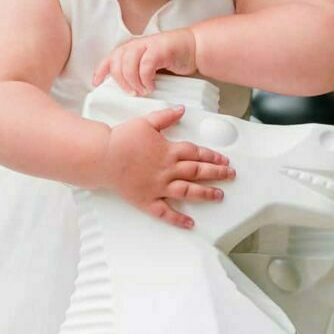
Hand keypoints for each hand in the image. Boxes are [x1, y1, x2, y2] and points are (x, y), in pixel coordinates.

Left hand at [93, 29, 198, 95]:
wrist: (194, 48)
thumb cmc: (171, 60)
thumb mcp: (148, 66)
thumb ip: (135, 73)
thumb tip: (123, 90)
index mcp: (130, 49)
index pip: (110, 58)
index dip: (101, 71)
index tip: (97, 84)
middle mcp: (135, 45)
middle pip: (116, 62)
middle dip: (119, 80)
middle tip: (130, 93)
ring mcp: (147, 45)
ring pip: (128, 63)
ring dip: (132, 81)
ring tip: (141, 91)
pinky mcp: (159, 49)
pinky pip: (145, 65)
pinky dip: (145, 78)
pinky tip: (151, 86)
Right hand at [98, 104, 233, 228]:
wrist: (102, 156)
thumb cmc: (121, 138)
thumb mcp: (146, 122)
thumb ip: (166, 116)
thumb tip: (181, 110)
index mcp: (169, 150)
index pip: (196, 153)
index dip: (212, 157)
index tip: (224, 160)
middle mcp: (168, 169)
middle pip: (197, 172)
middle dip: (217, 174)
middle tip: (230, 176)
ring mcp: (159, 186)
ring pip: (188, 191)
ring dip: (206, 194)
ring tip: (219, 196)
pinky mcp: (147, 200)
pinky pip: (165, 212)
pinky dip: (178, 219)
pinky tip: (190, 223)